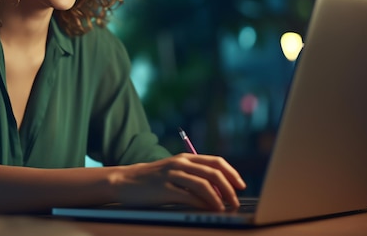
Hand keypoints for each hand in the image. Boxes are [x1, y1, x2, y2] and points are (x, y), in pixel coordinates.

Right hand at [113, 153, 245, 210]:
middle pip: (213, 173)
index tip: (241, 185)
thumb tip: (218, 189)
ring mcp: (173, 175)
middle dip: (229, 188)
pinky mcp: (165, 189)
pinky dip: (203, 203)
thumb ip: (193, 175)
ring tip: (225, 208)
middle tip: (236, 200)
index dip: (232, 173)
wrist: (125, 181)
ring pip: (204, 184)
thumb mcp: (174, 171)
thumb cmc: (152, 179)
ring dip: (219, 197)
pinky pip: (189, 196)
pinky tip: (209, 209)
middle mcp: (181, 163)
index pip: (216, 161)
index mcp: (186, 158)